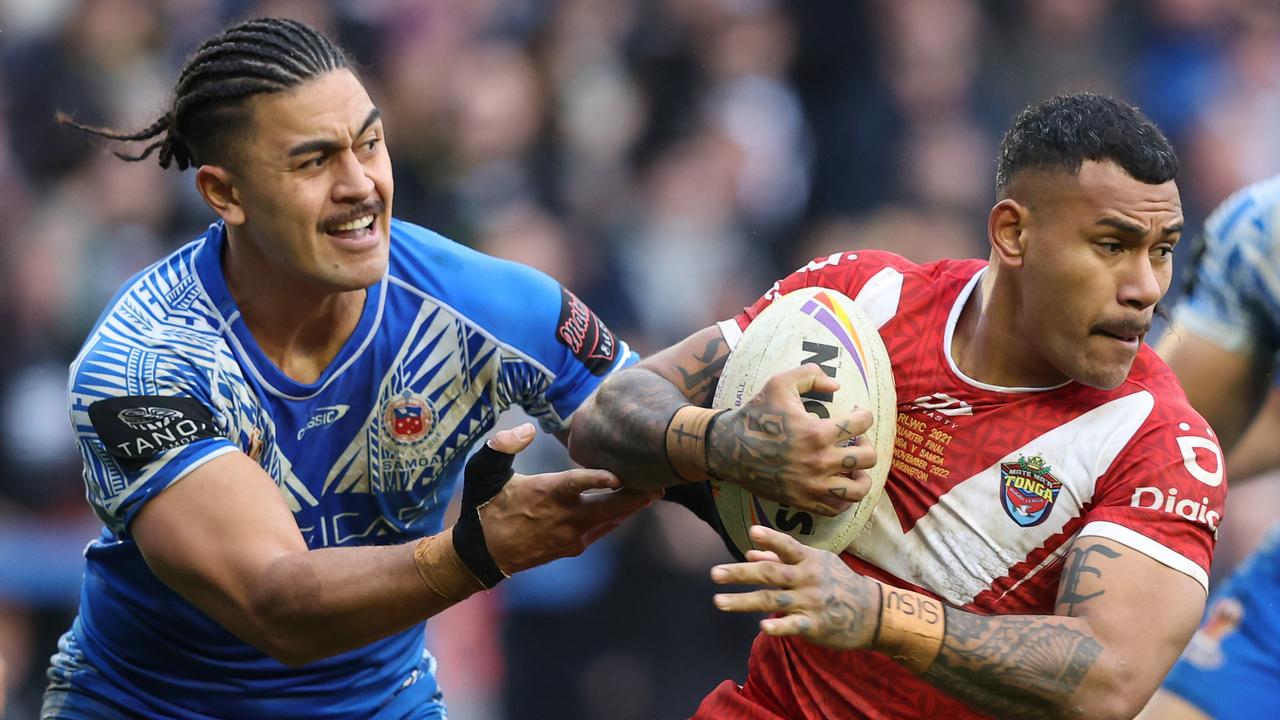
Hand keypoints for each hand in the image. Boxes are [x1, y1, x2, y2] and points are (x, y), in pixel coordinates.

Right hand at [478, 423, 659, 574]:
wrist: (481, 553)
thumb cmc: (484, 506)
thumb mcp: (484, 470)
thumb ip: (504, 445)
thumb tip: (528, 428)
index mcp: (545, 494)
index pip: (577, 484)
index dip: (597, 479)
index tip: (618, 475)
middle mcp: (563, 517)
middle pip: (608, 506)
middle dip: (635, 495)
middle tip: (660, 481)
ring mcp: (570, 535)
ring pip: (609, 520)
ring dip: (631, 506)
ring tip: (654, 492)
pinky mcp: (571, 548)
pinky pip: (601, 531)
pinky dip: (616, 519)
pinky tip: (630, 509)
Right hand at [707, 364, 877, 515]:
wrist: (729, 449)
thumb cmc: (756, 415)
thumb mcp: (779, 383)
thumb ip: (811, 375)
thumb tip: (837, 386)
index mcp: (817, 432)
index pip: (863, 424)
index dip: (863, 415)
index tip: (856, 415)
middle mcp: (819, 462)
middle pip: (867, 457)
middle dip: (866, 444)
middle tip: (854, 440)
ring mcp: (812, 486)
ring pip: (859, 488)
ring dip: (862, 475)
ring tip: (852, 467)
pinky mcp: (803, 501)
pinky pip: (837, 508)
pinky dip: (844, 498)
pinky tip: (838, 483)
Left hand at [711, 525, 879, 650]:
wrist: (871, 612)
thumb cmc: (837, 582)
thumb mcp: (814, 564)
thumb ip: (780, 559)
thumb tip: (749, 552)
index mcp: (808, 559)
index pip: (787, 546)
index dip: (771, 539)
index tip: (752, 531)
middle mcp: (808, 578)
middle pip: (770, 574)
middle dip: (740, 573)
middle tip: (714, 574)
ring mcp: (811, 601)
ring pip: (773, 600)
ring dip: (743, 601)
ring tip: (719, 601)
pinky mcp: (814, 625)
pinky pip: (794, 624)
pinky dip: (779, 625)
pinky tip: (762, 627)